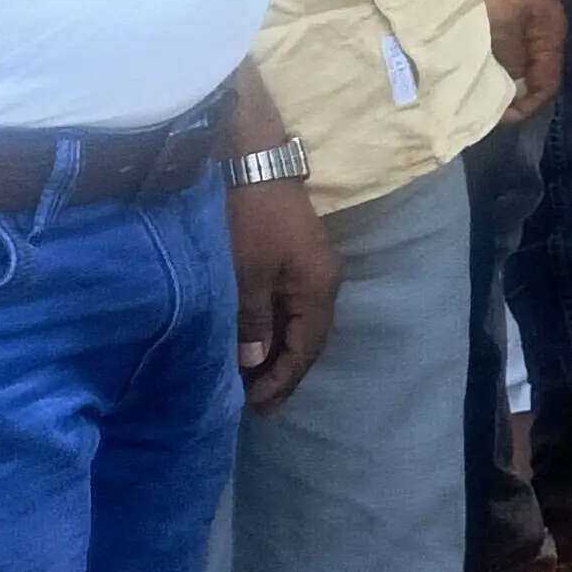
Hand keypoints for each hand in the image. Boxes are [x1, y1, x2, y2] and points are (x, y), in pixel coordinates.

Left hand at [228, 173, 340, 409]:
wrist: (257, 165)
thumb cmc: (252, 221)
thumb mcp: (247, 275)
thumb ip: (252, 321)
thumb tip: (254, 362)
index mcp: (318, 289)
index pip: (307, 347)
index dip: (283, 379)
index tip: (256, 405)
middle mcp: (323, 283)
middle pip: (309, 339)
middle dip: (283, 372)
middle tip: (256, 403)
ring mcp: (311, 271)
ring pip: (299, 325)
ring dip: (279, 353)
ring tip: (252, 381)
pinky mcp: (296, 261)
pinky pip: (290, 309)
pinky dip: (275, 331)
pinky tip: (256, 343)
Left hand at [472, 0, 563, 125]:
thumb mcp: (501, 27)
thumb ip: (510, 61)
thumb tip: (514, 89)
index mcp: (549, 35)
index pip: (546, 84)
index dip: (525, 106)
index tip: (496, 117)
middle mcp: (544, 30)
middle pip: (534, 74)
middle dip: (512, 93)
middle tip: (483, 104)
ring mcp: (528, 17)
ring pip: (519, 58)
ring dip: (501, 74)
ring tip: (476, 84)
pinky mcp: (512, 7)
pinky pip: (507, 43)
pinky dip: (494, 56)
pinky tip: (476, 58)